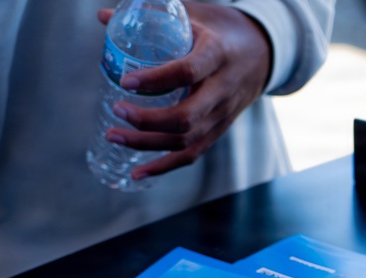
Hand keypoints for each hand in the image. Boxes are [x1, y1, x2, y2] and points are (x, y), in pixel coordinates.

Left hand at [98, 4, 272, 179]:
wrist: (263, 52)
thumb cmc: (222, 29)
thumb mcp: (195, 14)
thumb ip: (152, 14)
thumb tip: (103, 17)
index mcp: (218, 55)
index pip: (187, 72)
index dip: (155, 80)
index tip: (125, 81)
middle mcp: (223, 90)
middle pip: (186, 117)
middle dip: (147, 121)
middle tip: (117, 111)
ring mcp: (222, 115)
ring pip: (186, 141)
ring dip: (147, 144)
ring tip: (114, 135)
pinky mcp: (218, 130)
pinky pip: (191, 154)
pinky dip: (164, 167)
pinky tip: (138, 172)